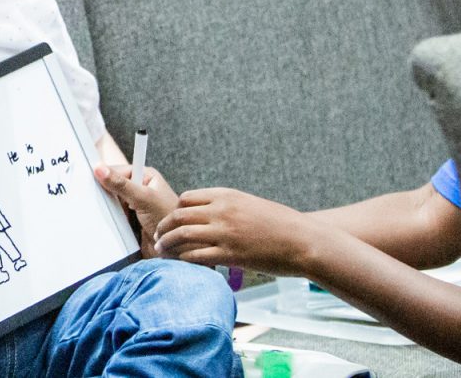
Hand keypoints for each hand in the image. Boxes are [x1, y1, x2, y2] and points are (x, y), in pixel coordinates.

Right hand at [94, 164, 176, 255]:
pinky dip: (108, 220)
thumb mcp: (143, 198)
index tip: (89, 178)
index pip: (118, 170)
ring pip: (111, 203)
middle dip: (104, 193)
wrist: (176, 249)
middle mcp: (139, 189)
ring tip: (97, 211)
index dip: (104, 174)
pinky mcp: (129, 221)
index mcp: (145, 176)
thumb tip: (100, 168)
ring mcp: (133, 206)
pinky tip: (103, 222)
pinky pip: (113, 217)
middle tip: (90, 196)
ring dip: (106, 208)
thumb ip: (121, 184)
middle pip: (113, 186)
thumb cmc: (168, 219)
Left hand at [153, 187, 324, 276]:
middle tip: (157, 237)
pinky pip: (196, 256)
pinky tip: (180, 264)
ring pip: (181, 235)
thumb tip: (208, 213)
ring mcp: (224, 233)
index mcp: (226, 195)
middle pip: (178, 216)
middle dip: (163, 227)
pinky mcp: (230, 255)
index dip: (175, 211)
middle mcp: (221, 211)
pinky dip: (183, 260)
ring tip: (161, 251)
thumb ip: (227, 206)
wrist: (302, 240)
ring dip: (167, 244)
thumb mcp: (250, 204)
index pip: (187, 199)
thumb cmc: (280, 224)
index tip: (172, 221)